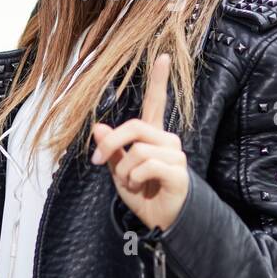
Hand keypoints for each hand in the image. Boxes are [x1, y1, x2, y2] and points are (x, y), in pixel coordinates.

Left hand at [90, 53, 189, 233]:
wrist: (162, 221)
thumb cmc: (143, 194)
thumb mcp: (119, 171)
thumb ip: (111, 150)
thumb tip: (99, 128)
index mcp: (152, 136)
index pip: (156, 102)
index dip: (158, 80)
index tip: (162, 56)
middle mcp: (166, 141)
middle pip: (135, 126)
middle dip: (111, 143)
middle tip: (99, 161)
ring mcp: (175, 155)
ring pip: (138, 149)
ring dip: (125, 171)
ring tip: (130, 184)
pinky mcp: (178, 172)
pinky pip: (147, 165)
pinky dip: (135, 178)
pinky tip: (140, 187)